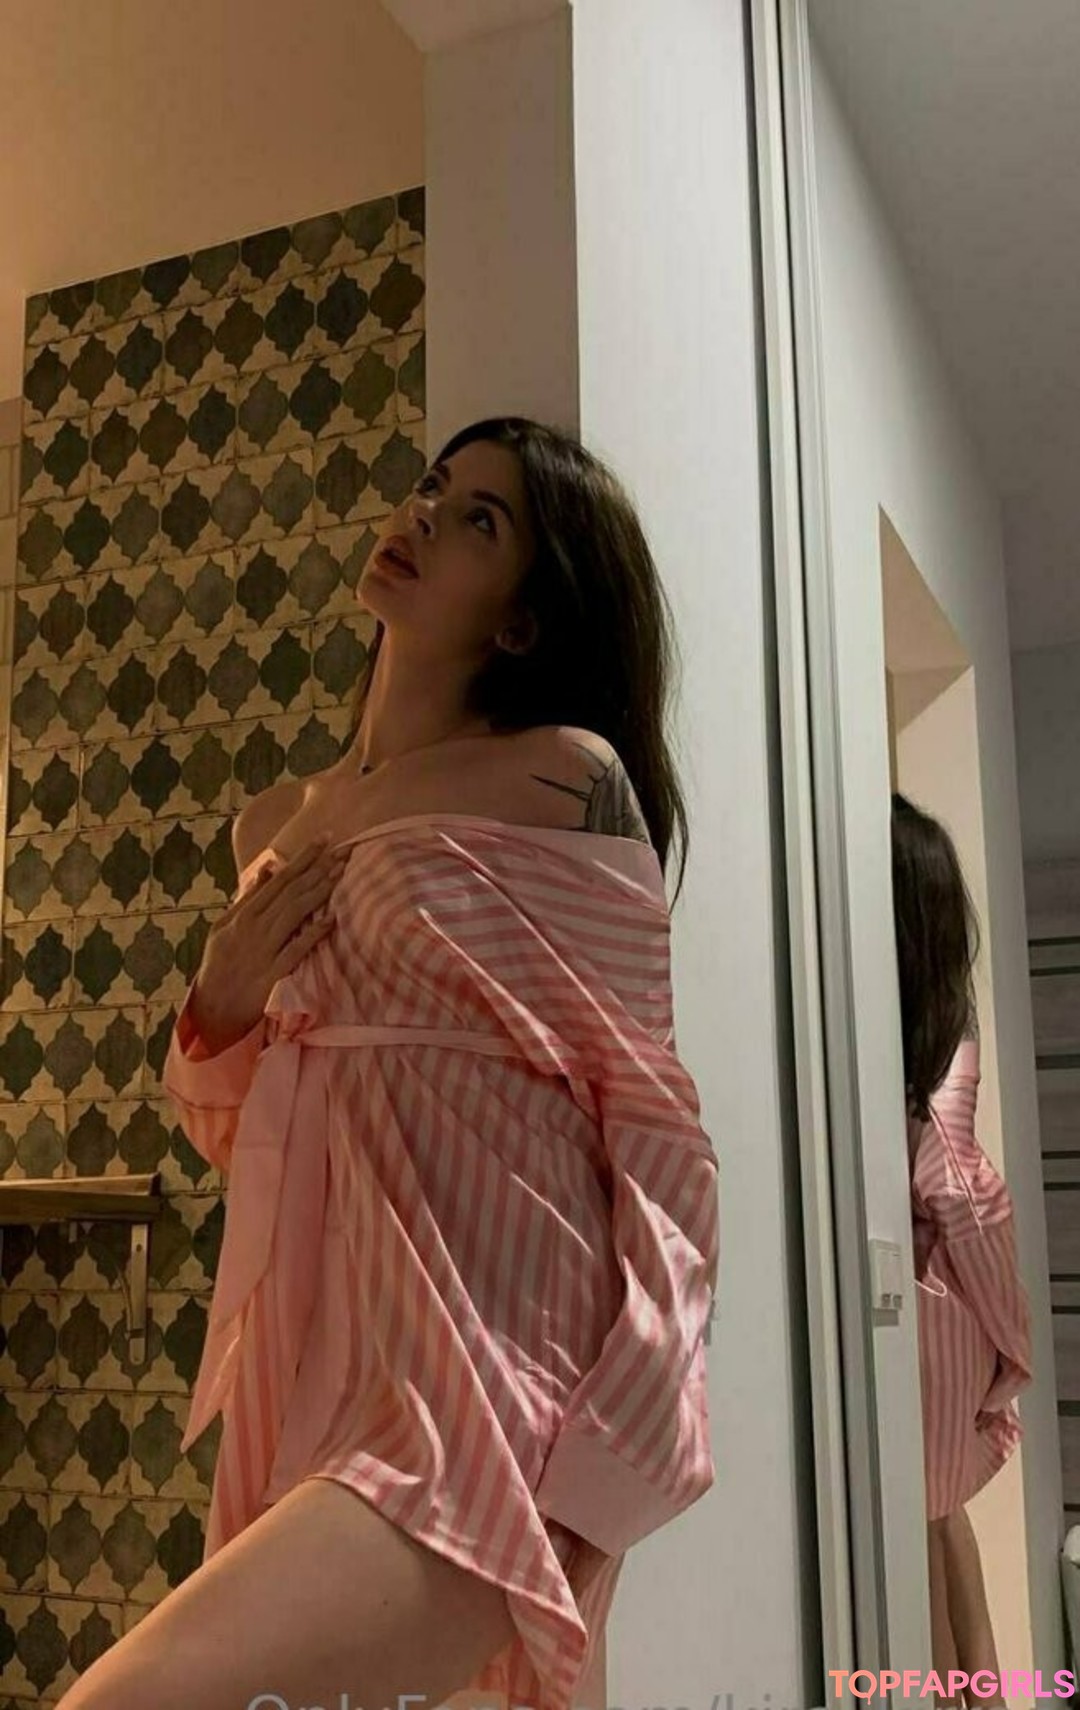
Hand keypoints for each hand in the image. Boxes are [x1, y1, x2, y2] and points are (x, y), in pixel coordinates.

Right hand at [188, 837, 348, 1051]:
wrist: (212, 1007)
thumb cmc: (219, 964)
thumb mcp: (223, 927)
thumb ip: (247, 899)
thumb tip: (268, 870)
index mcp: (243, 914)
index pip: (278, 879)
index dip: (303, 858)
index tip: (324, 839)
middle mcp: (254, 927)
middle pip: (290, 891)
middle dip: (318, 867)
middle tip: (343, 848)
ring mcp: (264, 949)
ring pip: (294, 913)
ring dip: (318, 891)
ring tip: (340, 872)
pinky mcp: (273, 973)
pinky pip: (296, 949)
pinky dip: (314, 934)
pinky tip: (333, 919)